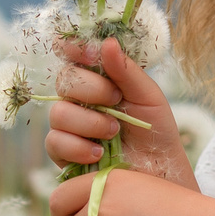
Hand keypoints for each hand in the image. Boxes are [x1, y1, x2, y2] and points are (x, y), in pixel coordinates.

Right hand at [42, 37, 195, 188]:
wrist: (159, 173)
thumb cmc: (155, 131)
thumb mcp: (148, 97)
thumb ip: (126, 70)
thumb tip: (107, 42)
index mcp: (98, 77)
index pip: (73, 53)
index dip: (75, 47)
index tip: (92, 53)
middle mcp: (78, 98)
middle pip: (64, 80)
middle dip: (92, 89)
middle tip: (116, 100)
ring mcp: (69, 125)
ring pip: (58, 113)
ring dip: (89, 122)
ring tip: (114, 132)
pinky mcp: (63, 152)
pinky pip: (55, 142)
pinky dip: (79, 147)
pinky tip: (99, 153)